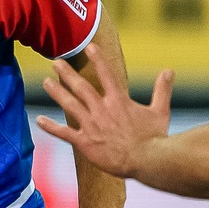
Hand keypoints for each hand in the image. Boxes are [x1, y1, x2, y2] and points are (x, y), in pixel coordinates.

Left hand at [36, 49, 172, 179]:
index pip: (106, 74)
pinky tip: (39, 120)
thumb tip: (169, 70)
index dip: (97, 59)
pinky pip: (64, 133)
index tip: (89, 46)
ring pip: (70, 105)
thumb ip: (162, 89)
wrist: (147, 161)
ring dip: (57, 92)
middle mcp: (102, 110)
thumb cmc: (155, 138)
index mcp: (119, 101)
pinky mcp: (85, 143)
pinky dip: (51, 127)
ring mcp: (92, 126)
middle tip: (55, 62)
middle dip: (67, 73)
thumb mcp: (161, 111)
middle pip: (81, 86)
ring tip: (46, 81)